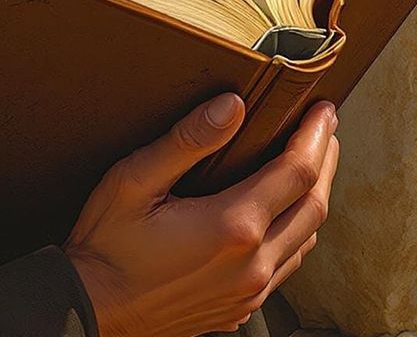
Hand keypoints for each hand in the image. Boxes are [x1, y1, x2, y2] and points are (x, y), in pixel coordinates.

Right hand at [61, 92, 338, 336]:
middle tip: (326, 129)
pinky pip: (286, 266)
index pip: (296, 172)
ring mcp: (249, 292)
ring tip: (312, 164)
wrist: (91, 310)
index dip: (314, 136)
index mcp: (232, 227)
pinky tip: (283, 214)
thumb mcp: (136, 179)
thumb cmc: (107, 244)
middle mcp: (252, 265)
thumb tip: (231, 106)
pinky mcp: (240, 308)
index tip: (322, 110)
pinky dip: (297, 231)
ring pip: (306, 240)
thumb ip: (187, 140)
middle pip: (314, 206)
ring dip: (314, 197)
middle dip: (324, 162)